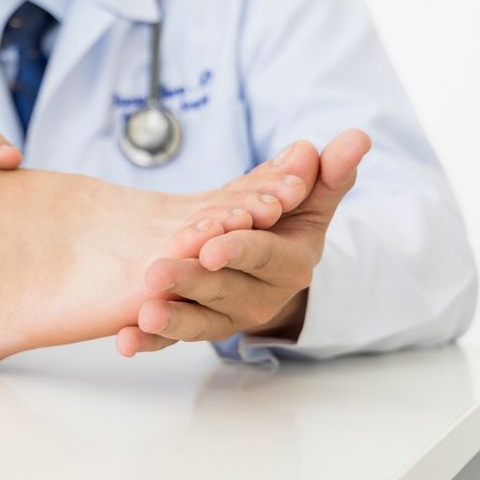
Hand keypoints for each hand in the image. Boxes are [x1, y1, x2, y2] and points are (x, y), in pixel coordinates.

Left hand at [116, 130, 371, 356]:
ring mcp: (226, 316)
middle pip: (222, 288)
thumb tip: (355, 137)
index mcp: (289, 263)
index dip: (240, 250)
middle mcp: (259, 295)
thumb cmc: (288, 222)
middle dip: (191, 281)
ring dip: (170, 320)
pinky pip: (172, 339)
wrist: (268, 263)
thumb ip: (329, 172)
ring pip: (198, 320)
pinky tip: (123, 341)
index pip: (264, 255)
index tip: (211, 247)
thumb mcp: (310, 196)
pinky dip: (148, 343)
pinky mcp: (197, 326)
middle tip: (158, 273)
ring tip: (144, 316)